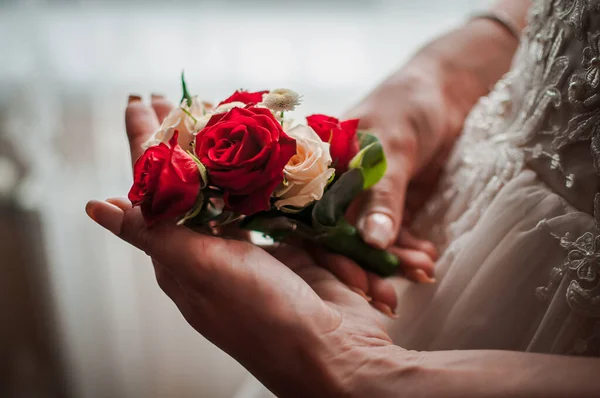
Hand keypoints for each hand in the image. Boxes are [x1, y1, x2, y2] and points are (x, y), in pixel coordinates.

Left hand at [85, 95, 403, 395]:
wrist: (337, 353)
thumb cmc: (263, 316)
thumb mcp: (201, 272)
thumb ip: (153, 234)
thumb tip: (97, 208)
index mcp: (182, 259)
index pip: (153, 189)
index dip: (143, 144)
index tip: (138, 102)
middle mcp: (213, 252)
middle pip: (192, 183)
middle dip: (179, 139)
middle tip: (171, 97)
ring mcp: (253, 249)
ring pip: (231, 187)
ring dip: (221, 151)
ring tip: (213, 113)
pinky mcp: (289, 245)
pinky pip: (270, 200)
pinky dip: (261, 173)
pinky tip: (259, 149)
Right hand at [345, 18, 520, 277]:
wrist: (444, 91)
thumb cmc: (407, 105)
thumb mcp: (392, 147)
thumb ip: (382, 195)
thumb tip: (372, 242)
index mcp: (320, 170)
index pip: (317, 222)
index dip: (334, 256)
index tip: (357, 285)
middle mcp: (336, 187)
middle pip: (342, 238)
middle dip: (365, 268)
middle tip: (388, 299)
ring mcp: (364, 197)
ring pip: (370, 241)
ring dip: (394, 261)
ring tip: (422, 272)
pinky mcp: (391, 203)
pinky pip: (395, 234)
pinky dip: (409, 249)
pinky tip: (427, 259)